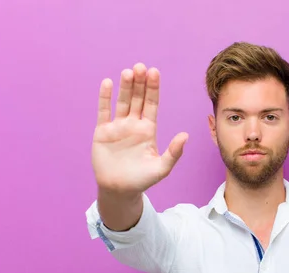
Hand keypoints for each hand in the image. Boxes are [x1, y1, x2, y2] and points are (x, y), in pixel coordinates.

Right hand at [92, 63, 187, 194]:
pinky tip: (107, 83)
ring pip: (122, 102)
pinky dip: (104, 97)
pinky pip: (103, 111)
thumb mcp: (162, 168)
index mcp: (148, 129)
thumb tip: (185, 136)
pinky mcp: (102, 132)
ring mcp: (118, 126)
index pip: (152, 104)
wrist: (119, 190)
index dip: (153, 88)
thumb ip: (173, 152)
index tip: (155, 72)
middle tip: (141, 67)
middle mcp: (134, 124)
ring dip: (125, 87)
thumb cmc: (142, 180)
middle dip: (140, 83)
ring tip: (128, 72)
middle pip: (138, 99)